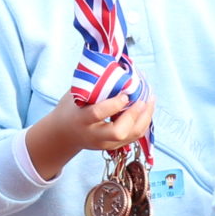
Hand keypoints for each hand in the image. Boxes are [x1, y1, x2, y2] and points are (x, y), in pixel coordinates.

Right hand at [21, 87, 152, 182]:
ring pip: (131, 136)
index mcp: (81, 120)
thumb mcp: (74, 95)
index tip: (124, 94)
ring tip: (150, 100)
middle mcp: (94, 135)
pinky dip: (143, 122)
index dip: (114, 104)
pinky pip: (134, 136)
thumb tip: (114, 68)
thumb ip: (92, 85)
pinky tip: (146, 109)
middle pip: (118, 132)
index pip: (98, 114)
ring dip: (144, 118)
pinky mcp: (114, 147)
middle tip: (142, 100)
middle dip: (134, 115)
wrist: (64, 134)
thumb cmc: (70, 109)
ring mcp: (105, 143)